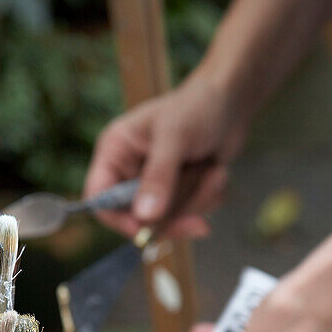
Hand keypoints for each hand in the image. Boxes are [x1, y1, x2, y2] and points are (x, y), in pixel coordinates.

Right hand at [83, 75, 246, 237]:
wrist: (233, 101)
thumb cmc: (198, 106)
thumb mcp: (175, 138)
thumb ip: (159, 176)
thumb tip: (145, 217)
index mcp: (115, 152)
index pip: (99, 198)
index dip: (117, 218)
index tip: (143, 230)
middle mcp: (130, 171)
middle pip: (136, 217)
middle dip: (172, 215)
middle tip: (198, 222)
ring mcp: (155, 184)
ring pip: (169, 218)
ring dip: (197, 200)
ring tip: (215, 171)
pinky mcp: (179, 191)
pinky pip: (190, 213)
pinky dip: (208, 197)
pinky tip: (217, 172)